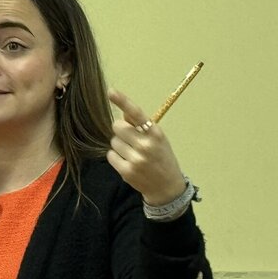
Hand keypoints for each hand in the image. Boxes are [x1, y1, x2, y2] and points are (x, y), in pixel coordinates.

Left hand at [106, 88, 186, 205]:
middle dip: (121, 131)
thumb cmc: (161, 158)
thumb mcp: (157, 139)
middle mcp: (146, 144)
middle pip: (117, 126)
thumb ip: (141, 127)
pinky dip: (116, 157)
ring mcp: (136, 159)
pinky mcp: (126, 171)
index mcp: (156, 133)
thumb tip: (123, 114)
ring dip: (119, 145)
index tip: (111, 91)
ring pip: (113, 141)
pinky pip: (111, 155)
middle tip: (130, 140)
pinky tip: (127, 162)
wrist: (167, 187)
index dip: (123, 101)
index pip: (136, 113)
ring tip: (132, 154)